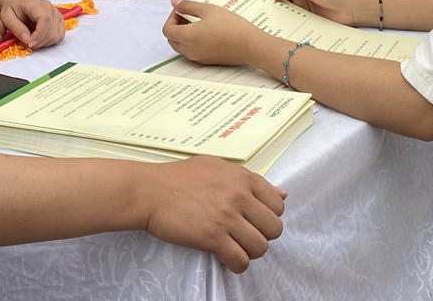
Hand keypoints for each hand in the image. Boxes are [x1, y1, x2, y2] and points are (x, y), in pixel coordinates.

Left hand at [0, 0, 65, 49]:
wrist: (16, 2)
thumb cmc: (11, 8)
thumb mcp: (7, 17)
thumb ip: (16, 28)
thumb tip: (27, 40)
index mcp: (36, 4)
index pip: (45, 19)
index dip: (39, 35)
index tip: (30, 44)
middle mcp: (49, 8)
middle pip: (52, 30)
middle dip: (40, 42)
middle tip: (27, 43)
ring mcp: (56, 14)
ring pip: (57, 35)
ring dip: (45, 43)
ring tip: (33, 39)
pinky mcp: (58, 21)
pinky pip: (59, 36)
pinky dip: (50, 41)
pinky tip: (40, 38)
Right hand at [139, 156, 285, 272]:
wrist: (149, 190)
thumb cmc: (179, 177)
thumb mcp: (217, 167)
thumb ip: (250, 180)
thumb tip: (282, 194)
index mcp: (242, 177)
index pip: (278, 205)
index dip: (267, 217)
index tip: (252, 220)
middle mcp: (239, 196)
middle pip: (274, 229)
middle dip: (261, 236)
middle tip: (243, 236)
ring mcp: (226, 217)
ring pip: (260, 247)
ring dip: (249, 252)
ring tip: (234, 247)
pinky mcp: (212, 237)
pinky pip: (240, 260)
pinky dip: (236, 264)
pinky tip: (224, 258)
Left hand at [162, 0, 263, 66]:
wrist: (251, 45)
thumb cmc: (231, 26)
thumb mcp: (208, 10)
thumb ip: (188, 6)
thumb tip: (174, 2)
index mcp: (186, 37)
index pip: (167, 29)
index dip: (171, 17)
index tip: (182, 10)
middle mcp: (189, 50)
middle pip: (172, 39)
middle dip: (176, 26)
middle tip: (188, 15)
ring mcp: (198, 58)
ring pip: (181, 46)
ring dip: (184, 34)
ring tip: (198, 22)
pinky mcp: (206, 61)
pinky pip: (192, 51)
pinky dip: (192, 42)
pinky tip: (206, 32)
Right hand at [270, 0, 357, 25]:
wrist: (353, 9)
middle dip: (271, 0)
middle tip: (259, 8)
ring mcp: (304, 5)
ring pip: (286, 7)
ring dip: (278, 11)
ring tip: (266, 17)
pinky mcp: (308, 17)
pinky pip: (293, 18)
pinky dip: (287, 20)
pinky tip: (279, 24)